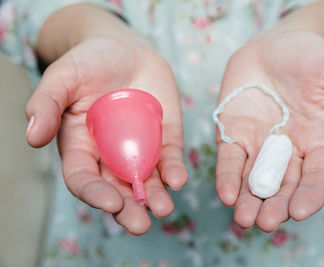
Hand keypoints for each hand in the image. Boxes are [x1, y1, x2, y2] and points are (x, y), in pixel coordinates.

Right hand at [25, 37, 187, 234]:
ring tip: (164, 209)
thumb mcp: (62, 77)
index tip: (110, 202)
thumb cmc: (89, 61)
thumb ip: (46, 104)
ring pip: (146, 181)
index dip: (95, 194)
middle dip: (128, 209)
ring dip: (155, 197)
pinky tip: (178, 179)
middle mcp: (110, 154)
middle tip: (140, 224)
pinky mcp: (164, 138)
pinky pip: (169, 158)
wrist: (124, 48)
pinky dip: (174, 170)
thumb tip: (32, 137)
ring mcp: (140, 148)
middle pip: (118, 189)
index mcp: (81, 147)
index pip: (84, 178)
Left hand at [215, 30, 323, 231]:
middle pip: (284, 185)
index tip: (300, 211)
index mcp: (318, 141)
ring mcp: (259, 144)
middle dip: (275, 205)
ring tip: (243, 219)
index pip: (317, 175)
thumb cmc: (311, 57)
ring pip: (254, 179)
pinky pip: (230, 160)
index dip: (310, 194)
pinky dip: (228, 177)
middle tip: (265, 223)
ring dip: (249, 200)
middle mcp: (288, 149)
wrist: (274, 46)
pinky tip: (226, 194)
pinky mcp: (234, 134)